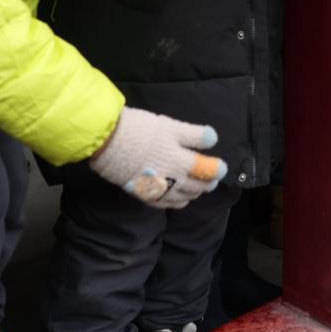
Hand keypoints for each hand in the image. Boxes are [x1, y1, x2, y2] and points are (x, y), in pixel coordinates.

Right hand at [89, 107, 226, 207]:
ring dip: (195, 193)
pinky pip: (167, 205)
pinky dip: (177, 202)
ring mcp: (159, 190)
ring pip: (184, 197)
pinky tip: (180, 199)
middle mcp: (173, 180)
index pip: (207, 169)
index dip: (218, 168)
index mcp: (181, 161)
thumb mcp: (170, 126)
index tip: (222, 167)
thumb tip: (213, 139)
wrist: (108, 143)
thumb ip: (194, 135)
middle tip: (214, 178)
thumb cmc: (141, 130)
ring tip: (199, 187)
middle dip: (209, 183)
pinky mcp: (145, 195)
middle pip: (198, 186)